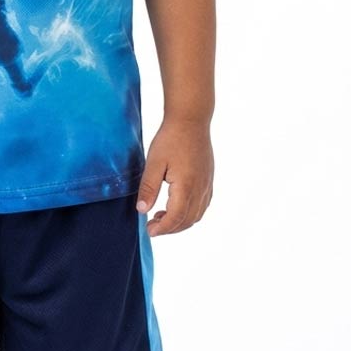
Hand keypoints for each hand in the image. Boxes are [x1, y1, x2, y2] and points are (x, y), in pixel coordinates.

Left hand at [135, 118, 213, 236]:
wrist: (191, 120)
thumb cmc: (170, 139)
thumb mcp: (154, 162)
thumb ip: (148, 187)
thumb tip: (142, 210)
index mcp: (186, 186)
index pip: (176, 218)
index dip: (162, 228)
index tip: (149, 230)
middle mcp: (200, 189)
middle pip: (187, 220)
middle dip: (170, 228)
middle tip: (152, 226)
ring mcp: (207, 184)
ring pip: (197, 214)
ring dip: (180, 222)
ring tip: (161, 216)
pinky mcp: (208, 179)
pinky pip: (203, 205)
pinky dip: (190, 213)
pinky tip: (177, 206)